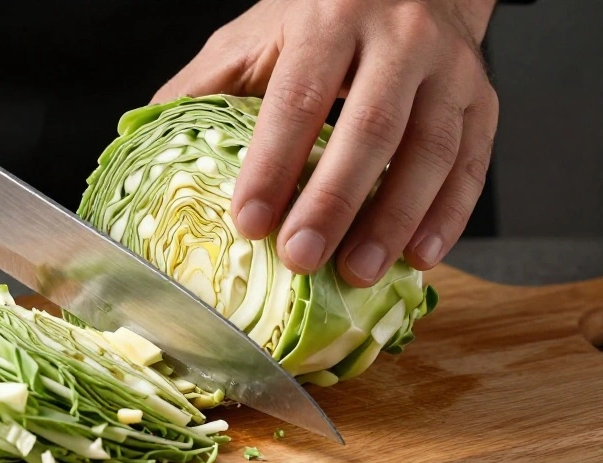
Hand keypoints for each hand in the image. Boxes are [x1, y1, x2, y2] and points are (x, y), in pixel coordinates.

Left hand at [153, 0, 499, 286]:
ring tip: (358, 272)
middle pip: (371, 129)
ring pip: (431, 151)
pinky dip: (448, 216)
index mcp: (329, 18)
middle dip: (333, 202)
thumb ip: (207, 83)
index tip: (250, 223)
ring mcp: (449, 70)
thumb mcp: (257, 35)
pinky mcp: (483, 100)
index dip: (273, 165)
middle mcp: (398, 38)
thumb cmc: (323, 17)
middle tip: (301, 259)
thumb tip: (146, 136)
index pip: (297, 99)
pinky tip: (420, 255)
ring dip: (394, 221)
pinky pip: (473, 163)